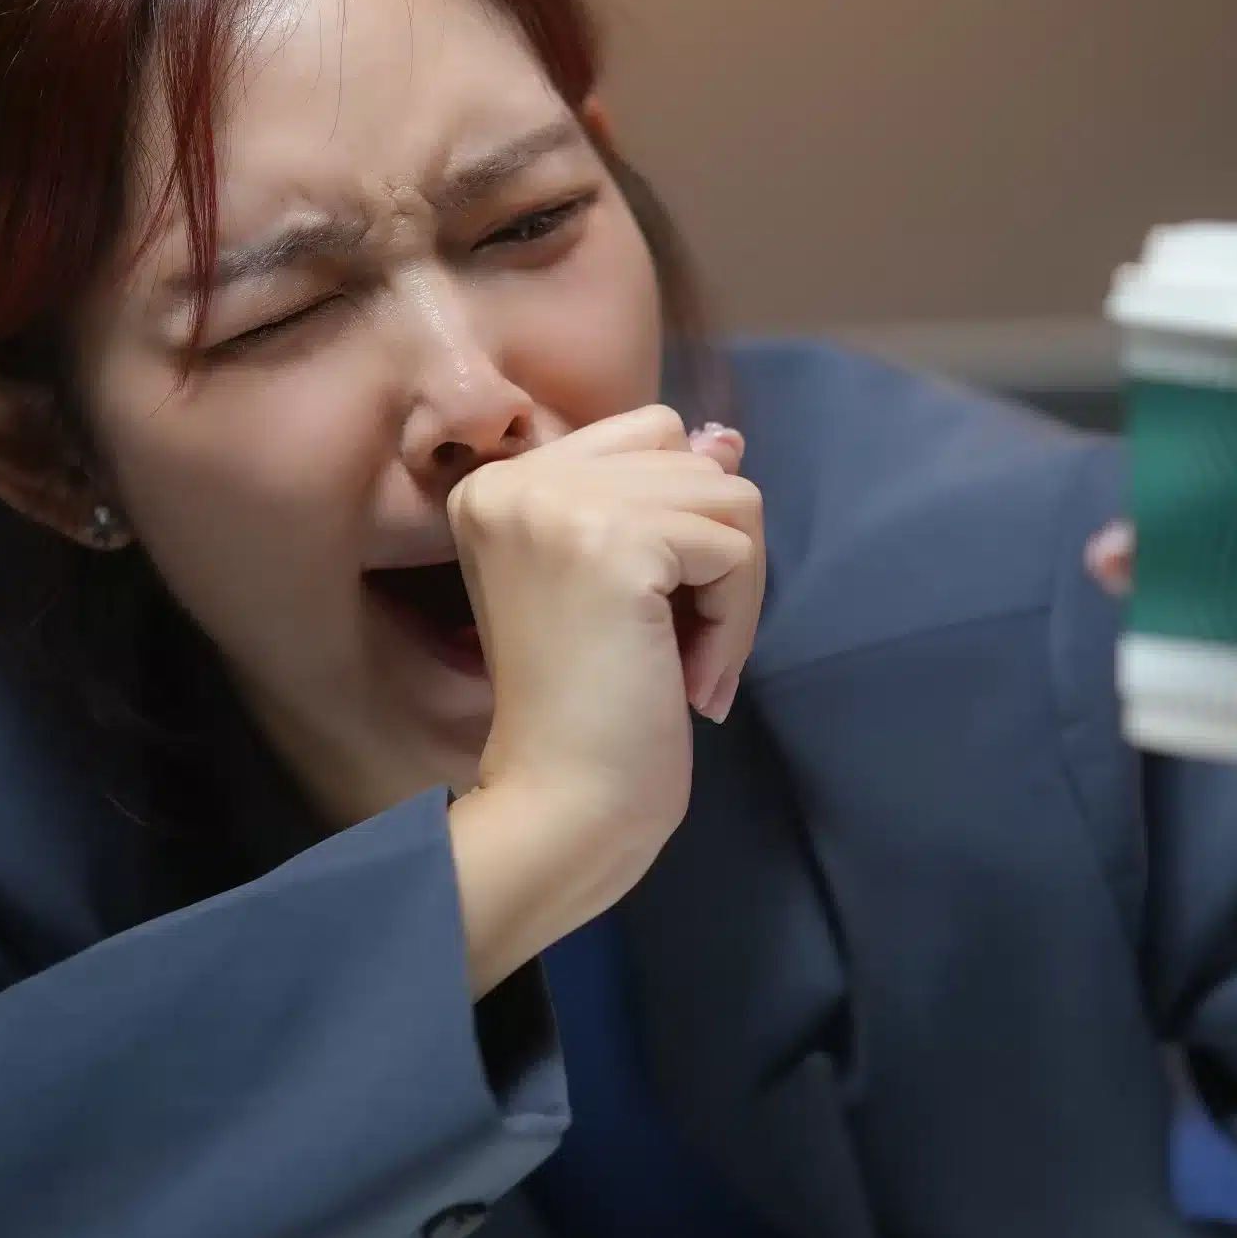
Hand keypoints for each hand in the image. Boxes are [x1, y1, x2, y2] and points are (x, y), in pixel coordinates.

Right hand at [443, 405, 763, 989]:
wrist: (561, 805)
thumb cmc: (585, 713)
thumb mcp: (622, 584)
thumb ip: (663, 500)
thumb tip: (728, 439)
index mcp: (499, 483)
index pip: (647, 432)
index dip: (681, 520)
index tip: (653, 613)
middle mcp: (516, 476)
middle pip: (692, 456)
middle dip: (715, 556)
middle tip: (676, 650)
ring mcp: (561, 502)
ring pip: (728, 496)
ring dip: (732, 592)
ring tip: (685, 665)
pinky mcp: (615, 540)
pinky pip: (735, 546)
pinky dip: (736, 620)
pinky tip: (691, 679)